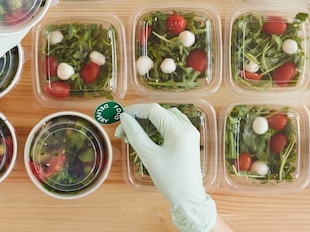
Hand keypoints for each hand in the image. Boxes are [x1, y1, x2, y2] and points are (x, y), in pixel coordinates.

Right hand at [115, 103, 216, 231]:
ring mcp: (189, 131)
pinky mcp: (188, 138)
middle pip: (158, 112)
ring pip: (164, 117)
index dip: (134, 111)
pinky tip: (147, 137)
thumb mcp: (149, 157)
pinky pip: (170, 125)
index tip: (119, 118)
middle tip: (123, 132)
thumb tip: (124, 118)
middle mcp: (187, 126)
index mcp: (179, 130)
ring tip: (133, 135)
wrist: (189, 199)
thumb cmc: (170, 180)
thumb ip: (136, 134)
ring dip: (147, 123)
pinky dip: (157, 127)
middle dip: (139, 118)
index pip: (153, 110)